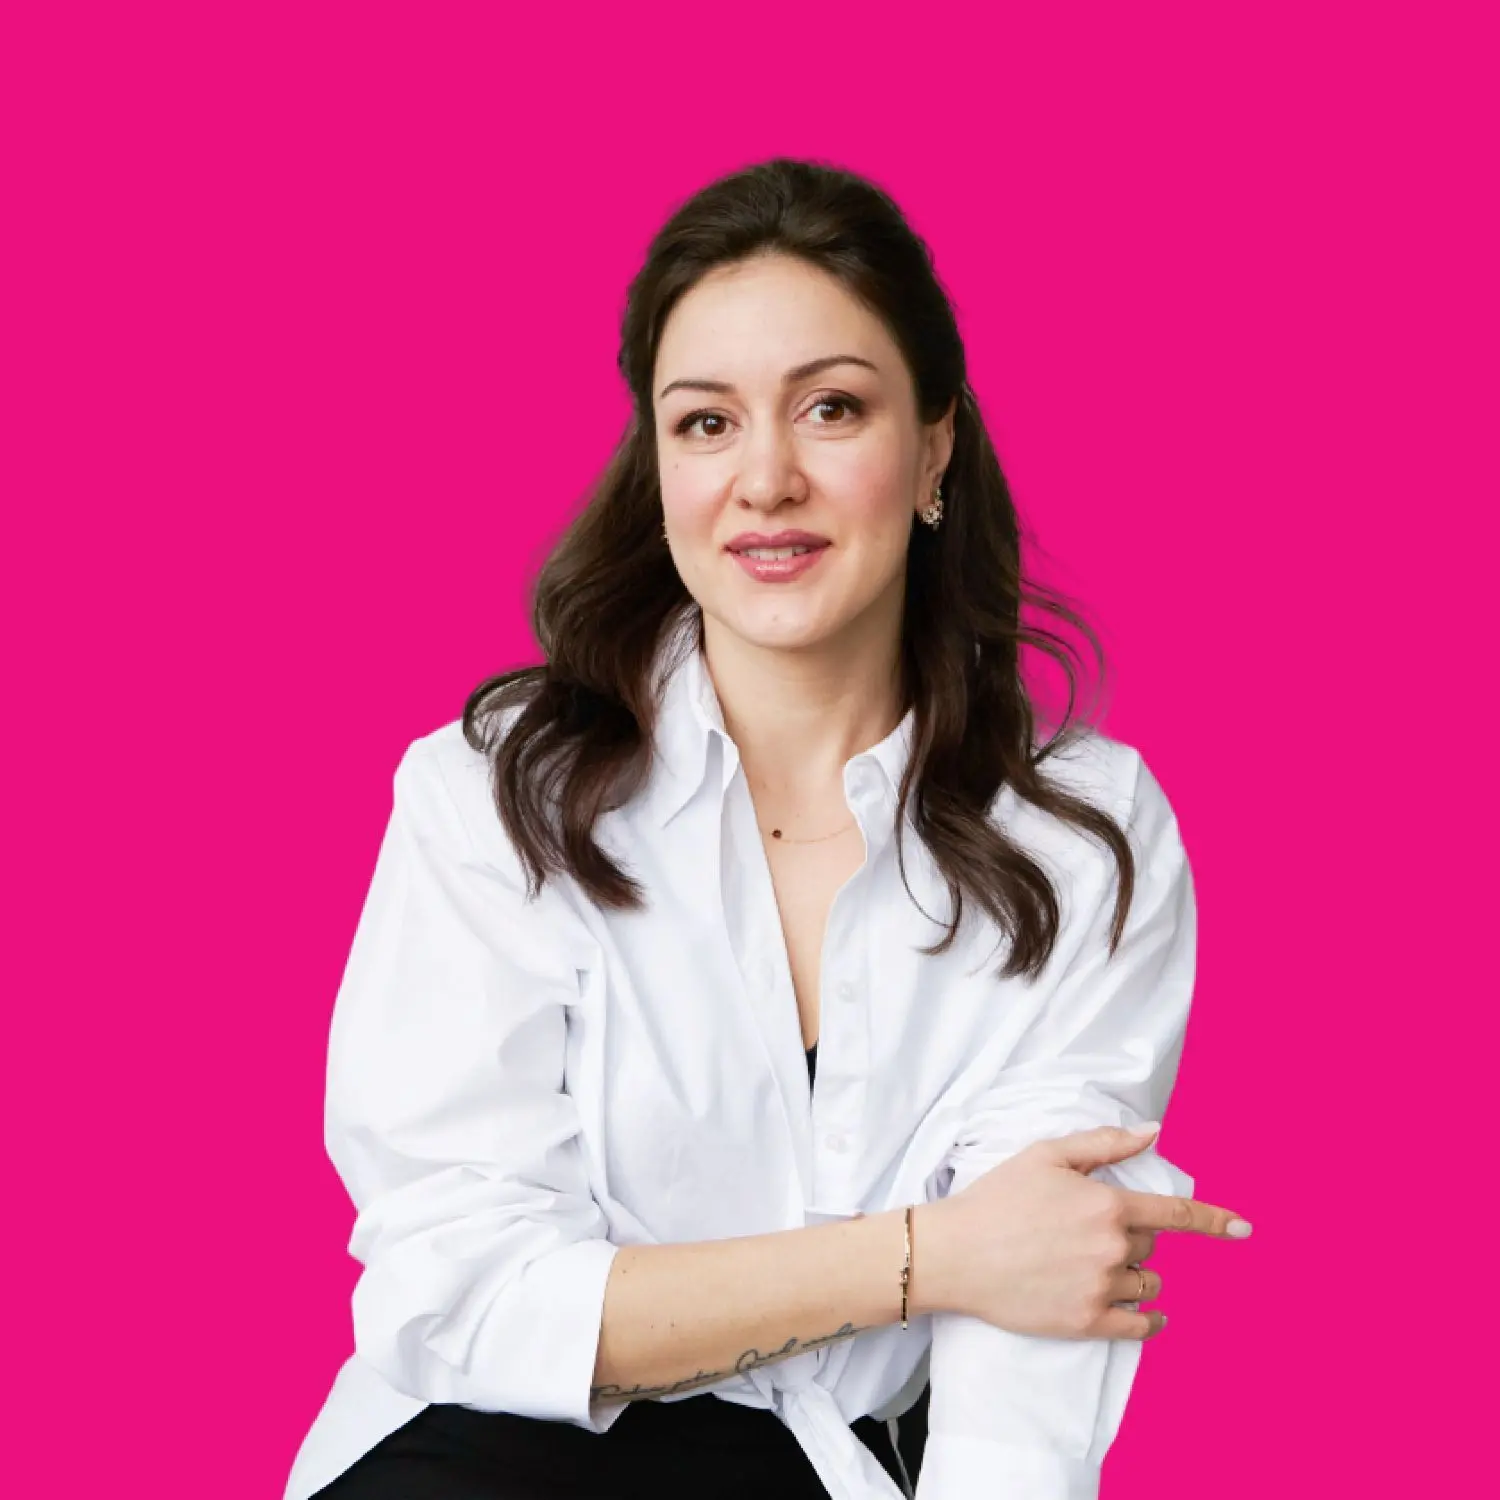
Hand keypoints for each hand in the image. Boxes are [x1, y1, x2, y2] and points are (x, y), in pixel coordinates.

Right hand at [910, 1124, 1249, 1340]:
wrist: (955, 1253)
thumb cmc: (997, 1197)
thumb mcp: (1046, 1155)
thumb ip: (1104, 1143)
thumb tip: (1153, 1132)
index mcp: (1107, 1204)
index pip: (1176, 1215)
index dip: (1214, 1221)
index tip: (1244, 1229)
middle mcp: (1111, 1248)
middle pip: (1152, 1246)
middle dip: (1133, 1236)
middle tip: (1090, 1229)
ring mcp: (1100, 1289)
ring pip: (1147, 1283)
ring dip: (1136, 1273)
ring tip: (1098, 1265)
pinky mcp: (1085, 1322)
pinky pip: (1139, 1326)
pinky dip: (1149, 1320)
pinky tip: (1149, 1314)